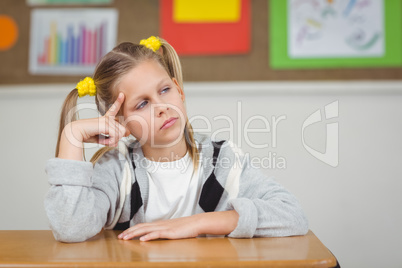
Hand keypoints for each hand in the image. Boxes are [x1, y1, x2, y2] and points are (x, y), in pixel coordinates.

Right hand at [58, 92, 129, 159]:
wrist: (75, 133)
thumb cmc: (87, 135)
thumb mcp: (103, 137)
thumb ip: (115, 136)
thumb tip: (127, 133)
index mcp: (105, 118)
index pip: (114, 109)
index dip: (118, 102)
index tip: (122, 94)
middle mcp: (107, 118)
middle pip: (123, 130)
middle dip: (117, 139)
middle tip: (106, 140)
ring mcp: (107, 120)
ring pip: (121, 134)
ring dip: (112, 141)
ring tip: (103, 140)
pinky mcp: (106, 124)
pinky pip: (116, 136)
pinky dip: (110, 142)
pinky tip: (102, 140)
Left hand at [118, 210, 238, 241]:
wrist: (197, 222)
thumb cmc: (186, 227)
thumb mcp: (172, 229)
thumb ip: (164, 231)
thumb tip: (156, 236)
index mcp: (160, 224)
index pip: (143, 226)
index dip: (132, 229)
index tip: (123, 234)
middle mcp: (160, 224)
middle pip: (141, 227)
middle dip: (129, 232)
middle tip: (119, 237)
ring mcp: (164, 227)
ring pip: (146, 230)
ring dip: (134, 234)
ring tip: (125, 238)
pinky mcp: (170, 232)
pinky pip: (157, 234)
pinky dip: (148, 236)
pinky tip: (142, 239)